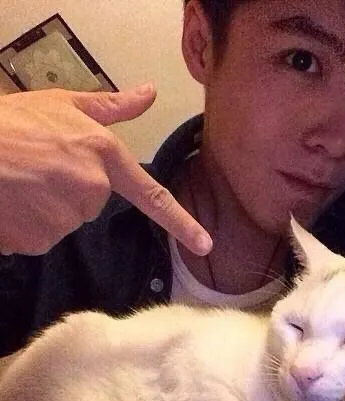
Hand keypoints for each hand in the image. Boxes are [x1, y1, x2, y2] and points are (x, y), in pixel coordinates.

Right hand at [0, 84, 211, 255]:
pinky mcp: (39, 239)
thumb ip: (111, 107)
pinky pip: (40, 237)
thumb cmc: (13, 121)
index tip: (206, 245)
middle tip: (38, 170)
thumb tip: (150, 93)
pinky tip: (10, 203)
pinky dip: (26, 226)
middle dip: (69, 192)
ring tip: (20, 183)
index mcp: (105, 156)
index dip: (182, 224)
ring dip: (45, 209)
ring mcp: (66, 216)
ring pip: (65, 222)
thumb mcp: (63, 105)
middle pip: (92, 205)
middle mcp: (93, 188)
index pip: (154, 197)